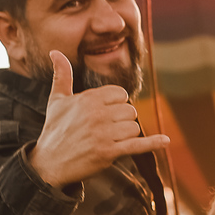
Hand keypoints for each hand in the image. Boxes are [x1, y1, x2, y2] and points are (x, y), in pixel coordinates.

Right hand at [30, 51, 168, 189]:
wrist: (49, 163)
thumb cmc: (54, 130)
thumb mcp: (56, 100)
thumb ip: (61, 74)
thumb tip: (55, 51)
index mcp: (88, 99)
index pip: (120, 94)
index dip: (116, 104)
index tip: (105, 114)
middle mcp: (97, 114)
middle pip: (130, 111)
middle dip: (122, 120)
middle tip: (106, 130)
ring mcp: (104, 134)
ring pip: (134, 127)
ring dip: (126, 135)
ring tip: (110, 140)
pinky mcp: (109, 152)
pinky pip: (137, 145)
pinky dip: (152, 143)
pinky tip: (165, 140)